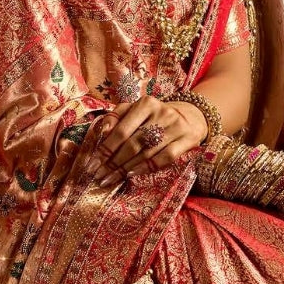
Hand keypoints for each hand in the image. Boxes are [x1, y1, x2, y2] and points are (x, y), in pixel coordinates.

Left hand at [92, 97, 207, 183]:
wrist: (191, 116)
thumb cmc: (155, 116)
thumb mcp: (136, 110)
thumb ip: (116, 117)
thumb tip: (102, 132)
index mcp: (146, 103)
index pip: (121, 130)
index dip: (106, 149)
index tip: (93, 164)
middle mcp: (162, 113)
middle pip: (133, 143)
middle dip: (114, 162)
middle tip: (100, 176)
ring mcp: (176, 127)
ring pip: (147, 153)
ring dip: (126, 169)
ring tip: (111, 179)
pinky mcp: (187, 140)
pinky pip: (165, 158)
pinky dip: (147, 168)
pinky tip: (132, 174)